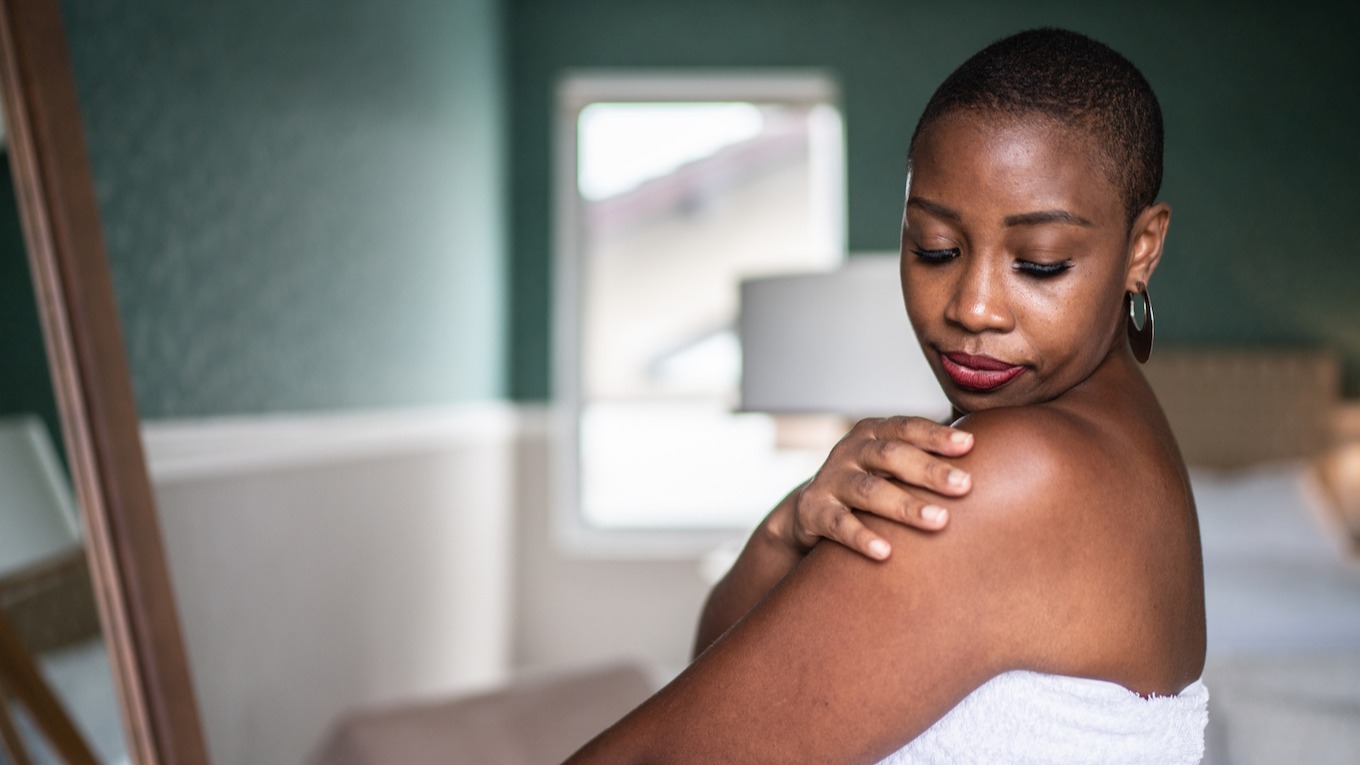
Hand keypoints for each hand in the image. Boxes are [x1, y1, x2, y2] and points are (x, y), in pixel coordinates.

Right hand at [779, 416, 973, 560]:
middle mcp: (850, 451)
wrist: (808, 509)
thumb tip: (995, 449)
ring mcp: (831, 480)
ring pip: (868, 491)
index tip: (970, 445)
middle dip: (929, 470)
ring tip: (939, 522)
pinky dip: (861, 537)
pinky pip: (839, 525)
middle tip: (964, 486)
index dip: (936, 436)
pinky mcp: (815, 512)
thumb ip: (927, 454)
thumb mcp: (891, 462)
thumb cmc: (869, 481)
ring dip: (904, 506)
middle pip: (890, 456)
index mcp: (873, 432)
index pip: (906, 428)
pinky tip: (886, 552)